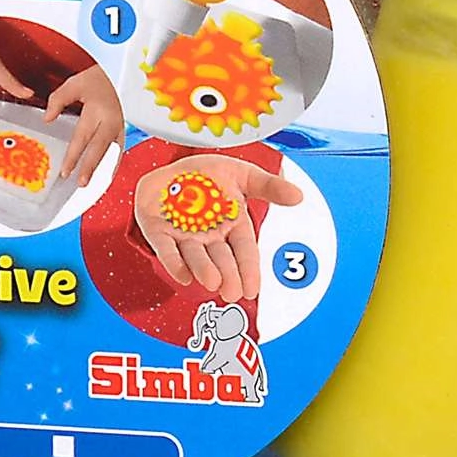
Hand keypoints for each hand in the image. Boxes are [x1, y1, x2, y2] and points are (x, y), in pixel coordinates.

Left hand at [44, 65, 121, 183]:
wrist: (120, 72)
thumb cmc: (98, 77)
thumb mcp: (74, 84)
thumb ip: (58, 101)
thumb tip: (47, 119)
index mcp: (99, 111)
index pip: (83, 138)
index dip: (74, 156)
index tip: (65, 172)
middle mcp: (112, 121)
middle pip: (100, 149)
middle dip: (90, 168)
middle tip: (81, 184)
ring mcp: (121, 126)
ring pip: (113, 153)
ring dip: (104, 171)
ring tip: (95, 186)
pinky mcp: (124, 129)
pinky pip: (120, 150)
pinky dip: (113, 165)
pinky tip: (107, 175)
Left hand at [132, 154, 302, 304]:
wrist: (172, 164)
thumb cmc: (208, 174)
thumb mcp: (243, 174)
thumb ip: (269, 187)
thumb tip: (298, 196)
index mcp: (232, 225)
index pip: (244, 250)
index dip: (249, 270)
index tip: (252, 289)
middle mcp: (209, 236)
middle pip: (221, 259)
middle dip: (228, 276)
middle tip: (232, 293)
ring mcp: (183, 235)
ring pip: (195, 256)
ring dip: (203, 270)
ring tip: (212, 282)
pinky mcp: (159, 231)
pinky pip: (166, 248)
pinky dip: (173, 261)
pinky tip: (182, 274)